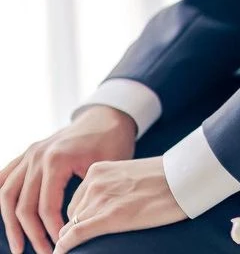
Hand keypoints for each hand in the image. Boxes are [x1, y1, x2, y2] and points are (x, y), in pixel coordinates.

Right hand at [0, 106, 136, 253]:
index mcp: (57, 159)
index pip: (46, 207)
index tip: (63, 243)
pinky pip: (5, 176)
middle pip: (24, 205)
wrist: (109, 114)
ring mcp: (30, 153)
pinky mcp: (29, 153)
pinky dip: (2, 196)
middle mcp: (38, 156)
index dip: (52, 230)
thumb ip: (88, 194)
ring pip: (8, 194)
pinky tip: (4, 216)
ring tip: (18, 247)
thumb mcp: (106, 166)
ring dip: (10, 223)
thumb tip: (77, 226)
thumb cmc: (113, 140)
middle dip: (32, 234)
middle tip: (43, 253)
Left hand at [54, 157, 183, 252]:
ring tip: (80, 249)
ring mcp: (100, 200)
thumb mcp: (130, 175)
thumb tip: (107, 207)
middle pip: (73, 215)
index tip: (86, 228)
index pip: (77, 200)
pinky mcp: (108, 218)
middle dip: (77, 228)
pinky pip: (74, 236)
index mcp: (99, 170)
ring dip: (74, 239)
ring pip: (71, 227)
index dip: (81, 217)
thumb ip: (112, 186)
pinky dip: (65, 248)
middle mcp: (94, 183)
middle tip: (87, 239)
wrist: (184, 177)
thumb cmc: (165, 177)